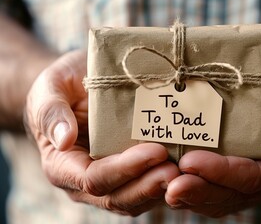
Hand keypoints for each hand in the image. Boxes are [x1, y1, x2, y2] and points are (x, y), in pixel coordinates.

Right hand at [25, 50, 179, 215]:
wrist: (79, 85)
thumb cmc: (63, 86)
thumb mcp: (51, 89)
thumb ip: (51, 112)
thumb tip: (64, 140)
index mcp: (62, 165)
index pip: (93, 178)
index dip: (125, 169)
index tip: (155, 151)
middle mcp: (85, 181)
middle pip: (118, 196)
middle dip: (148, 185)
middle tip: (176, 170)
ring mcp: (110, 180)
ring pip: (136, 198)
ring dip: (161, 189)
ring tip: (186, 173)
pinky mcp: (129, 174)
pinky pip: (147, 187)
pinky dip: (166, 183)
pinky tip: (186, 170)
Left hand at [165, 46, 260, 216]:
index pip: (254, 176)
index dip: (222, 172)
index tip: (191, 162)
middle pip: (232, 195)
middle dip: (199, 191)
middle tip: (169, 187)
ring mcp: (251, 183)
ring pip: (219, 199)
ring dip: (190, 196)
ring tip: (163, 188)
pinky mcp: (234, 177)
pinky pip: (212, 191)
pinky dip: (191, 189)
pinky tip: (168, 183)